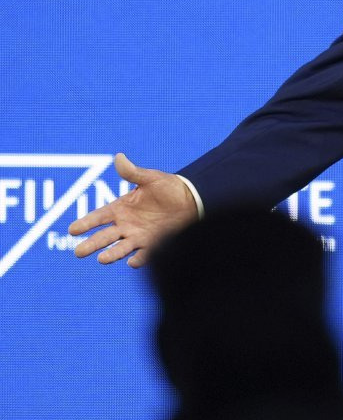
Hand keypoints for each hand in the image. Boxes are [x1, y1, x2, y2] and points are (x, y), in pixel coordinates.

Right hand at [68, 153, 198, 267]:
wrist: (193, 199)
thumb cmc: (169, 187)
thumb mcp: (150, 178)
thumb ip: (133, 172)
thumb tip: (118, 157)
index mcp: (121, 208)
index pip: (99, 217)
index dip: (86, 223)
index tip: (72, 230)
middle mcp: (126, 225)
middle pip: (104, 237)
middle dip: (91, 244)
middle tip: (78, 253)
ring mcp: (139, 236)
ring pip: (120, 248)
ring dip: (111, 254)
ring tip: (101, 259)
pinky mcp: (154, 243)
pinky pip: (144, 254)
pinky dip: (138, 259)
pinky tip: (132, 262)